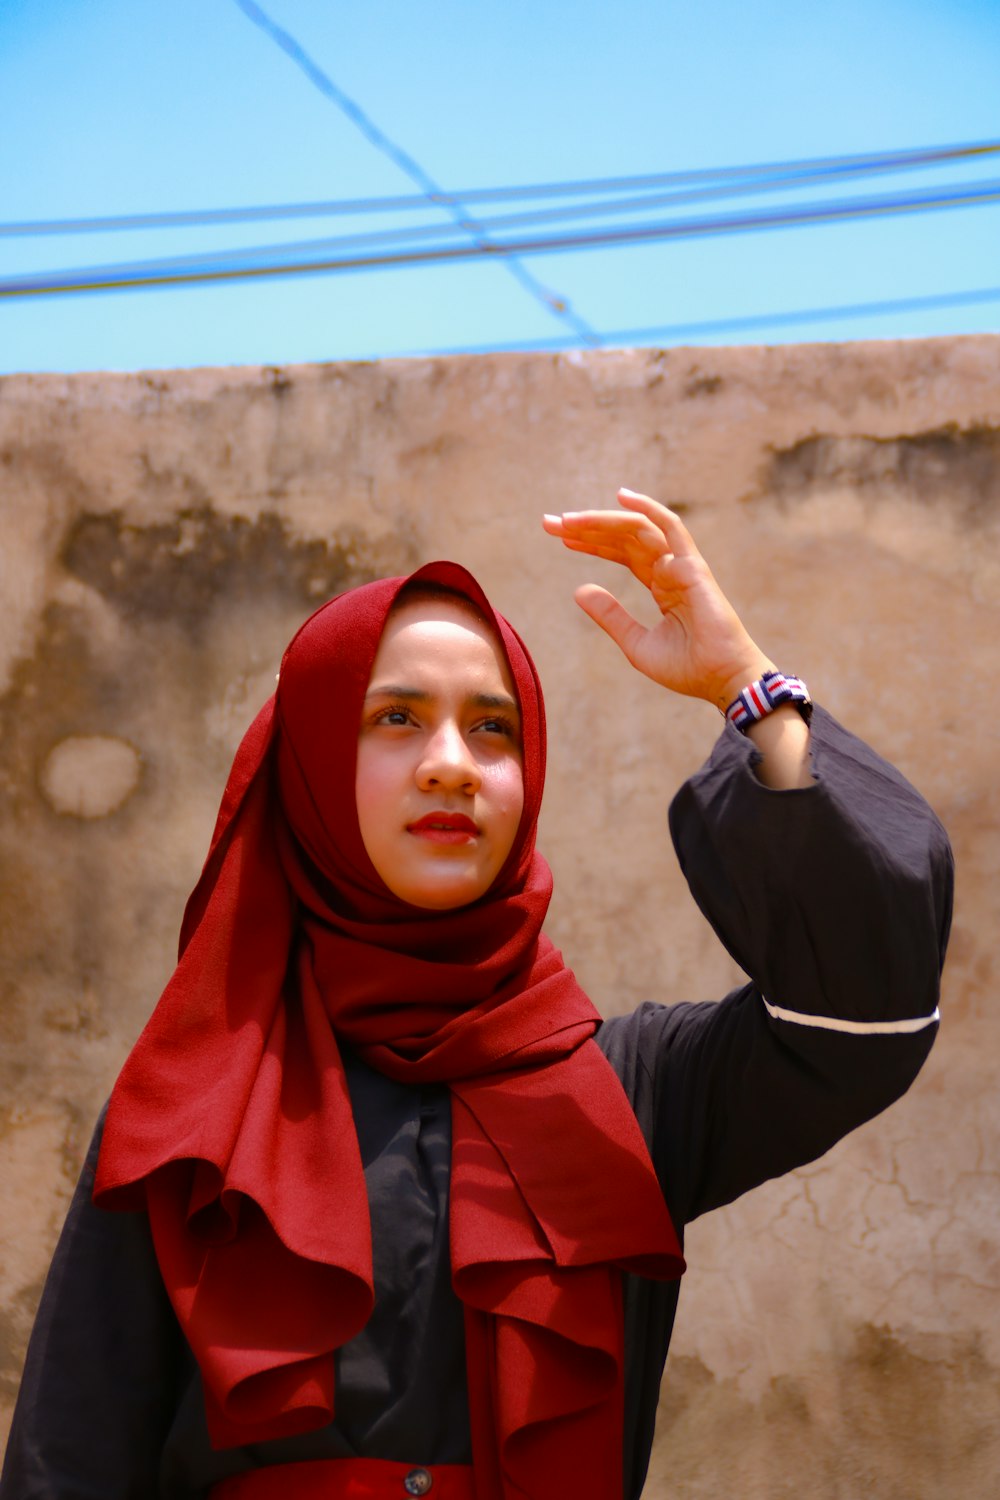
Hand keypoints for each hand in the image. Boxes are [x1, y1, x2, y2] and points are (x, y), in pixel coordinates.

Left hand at [542, 488, 773, 708]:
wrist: (721, 680)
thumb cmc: (687, 668)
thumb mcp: (636, 644)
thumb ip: (611, 616)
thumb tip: (578, 589)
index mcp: (661, 586)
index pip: (622, 553)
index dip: (591, 542)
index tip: (559, 536)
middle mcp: (670, 569)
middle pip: (624, 537)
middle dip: (587, 527)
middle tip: (549, 522)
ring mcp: (682, 565)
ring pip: (638, 530)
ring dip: (602, 521)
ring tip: (567, 519)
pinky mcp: (692, 567)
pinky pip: (670, 528)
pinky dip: (648, 509)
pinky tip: (622, 497)